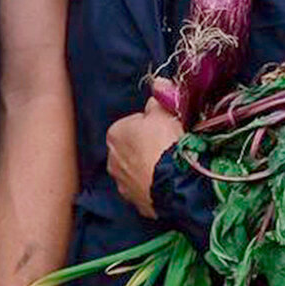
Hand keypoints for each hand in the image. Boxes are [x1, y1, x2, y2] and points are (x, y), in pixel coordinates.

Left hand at [107, 78, 185, 218]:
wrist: (173, 183)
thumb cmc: (166, 143)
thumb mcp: (165, 113)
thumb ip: (160, 98)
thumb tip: (158, 83)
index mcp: (114, 133)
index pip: (133, 124)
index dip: (151, 125)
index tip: (165, 129)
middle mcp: (111, 158)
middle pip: (132, 148)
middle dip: (146, 148)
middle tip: (168, 147)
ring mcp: (121, 182)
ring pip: (136, 170)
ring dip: (148, 168)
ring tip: (169, 167)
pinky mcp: (133, 202)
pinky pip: (143, 189)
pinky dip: (152, 186)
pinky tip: (166, 182)